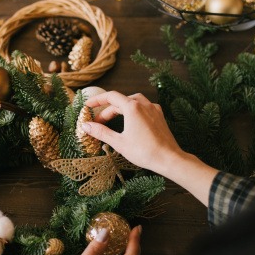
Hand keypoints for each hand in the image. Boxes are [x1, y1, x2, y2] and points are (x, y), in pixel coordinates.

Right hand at [83, 91, 217, 206]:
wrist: (169, 158)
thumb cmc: (144, 151)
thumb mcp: (119, 142)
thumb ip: (101, 132)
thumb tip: (86, 126)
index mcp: (132, 107)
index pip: (111, 96)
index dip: (97, 100)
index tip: (87, 106)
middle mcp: (144, 104)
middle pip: (121, 101)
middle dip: (107, 110)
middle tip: (98, 122)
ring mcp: (153, 109)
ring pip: (132, 102)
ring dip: (120, 109)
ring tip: (112, 119)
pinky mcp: (159, 116)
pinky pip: (143, 107)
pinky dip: (132, 111)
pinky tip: (130, 121)